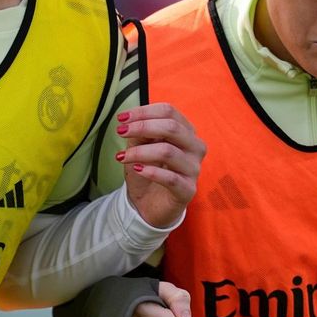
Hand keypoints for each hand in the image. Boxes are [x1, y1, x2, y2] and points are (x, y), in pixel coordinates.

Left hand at [116, 102, 204, 228]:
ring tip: (122, 156)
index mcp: (186, 131)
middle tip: (121, 131)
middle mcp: (195, 147)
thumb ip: (141, 132)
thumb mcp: (140, 146)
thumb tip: (133, 121)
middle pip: (172, 128)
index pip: (169, 112)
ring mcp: (193, 169)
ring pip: (168, 152)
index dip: (144, 112)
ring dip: (140, 152)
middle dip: (143, 127)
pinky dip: (150, 171)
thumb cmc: (147, 170)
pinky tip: (136, 169)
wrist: (148, 204)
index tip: (121, 118)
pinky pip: (170, 178)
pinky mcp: (188, 190)